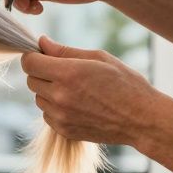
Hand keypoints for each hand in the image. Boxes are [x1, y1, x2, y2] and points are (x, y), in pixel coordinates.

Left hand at [22, 36, 172, 146]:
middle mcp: (60, 96)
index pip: (30, 63)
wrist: (142, 119)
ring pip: (38, 98)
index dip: (33, 56)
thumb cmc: (126, 84)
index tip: (41, 55)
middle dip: (42, 72)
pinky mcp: (63, 130)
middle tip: (63, 71)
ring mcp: (60, 116)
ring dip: (49, 91)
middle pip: (31, 80)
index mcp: (68, 74)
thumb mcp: (99, 58)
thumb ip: (64, 51)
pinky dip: (56, 108)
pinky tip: (78, 104)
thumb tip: (41, 42)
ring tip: (75, 89)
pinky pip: (47, 114)